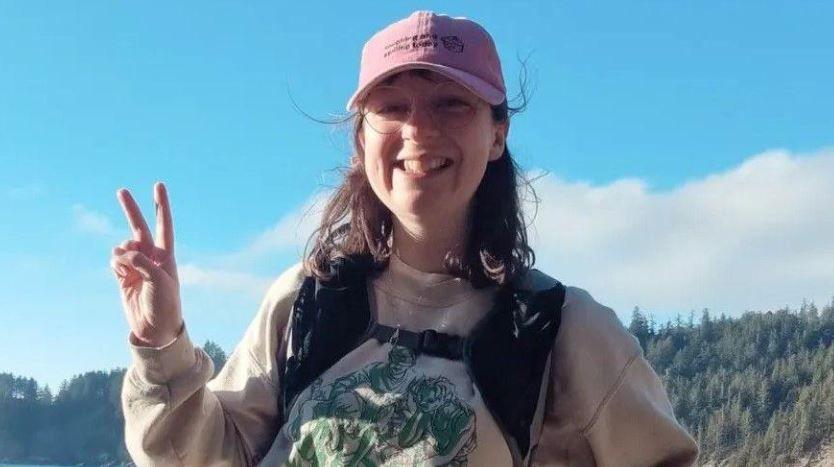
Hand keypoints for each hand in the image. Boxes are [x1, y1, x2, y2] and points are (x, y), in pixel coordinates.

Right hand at [111, 182, 182, 346]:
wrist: (155, 329)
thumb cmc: (165, 304)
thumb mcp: (159, 281)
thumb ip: (142, 262)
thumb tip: (121, 253)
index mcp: (167, 256)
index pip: (165, 225)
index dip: (161, 206)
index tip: (158, 186)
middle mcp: (152, 257)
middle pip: (140, 228)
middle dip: (131, 210)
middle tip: (121, 190)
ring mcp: (136, 266)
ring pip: (123, 247)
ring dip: (121, 253)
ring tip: (127, 267)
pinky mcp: (123, 276)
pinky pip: (114, 262)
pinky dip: (115, 264)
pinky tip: (120, 274)